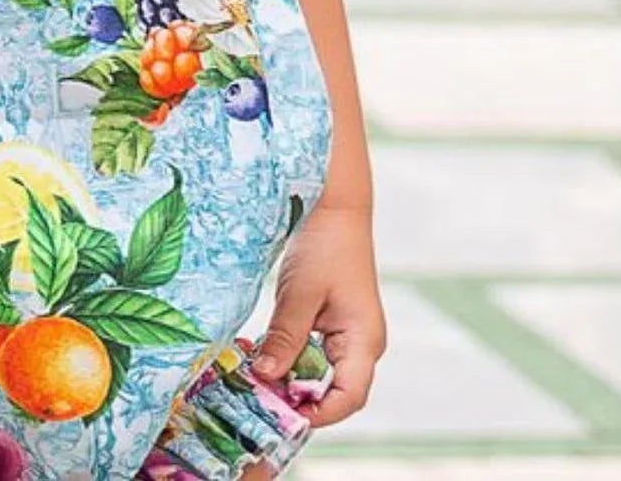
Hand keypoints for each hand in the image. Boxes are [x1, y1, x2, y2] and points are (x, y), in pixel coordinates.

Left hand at [251, 204, 386, 428]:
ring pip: (322, 374)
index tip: (280, 415)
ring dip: (291, 379)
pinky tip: (265, 354)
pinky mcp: (334, 323)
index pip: (348, 397)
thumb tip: (265, 377)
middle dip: (299, 399)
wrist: (335, 206)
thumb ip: (285, 338)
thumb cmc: (325, 244)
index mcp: (364, 340)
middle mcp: (362, 344)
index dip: (317, 414)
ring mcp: (350, 334)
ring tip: (256, 377)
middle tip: (259, 398)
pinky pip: (315, 354)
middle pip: (335, 392)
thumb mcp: (299, 293)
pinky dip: (292, 358)